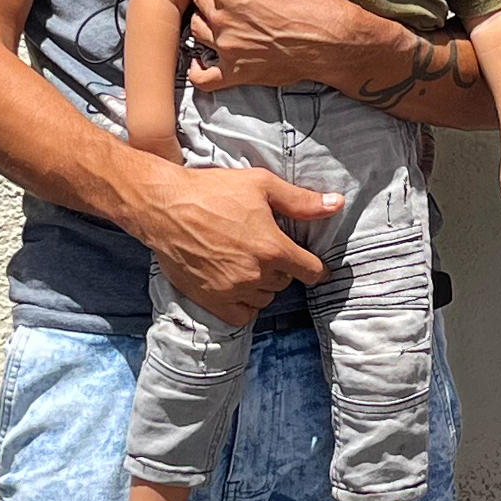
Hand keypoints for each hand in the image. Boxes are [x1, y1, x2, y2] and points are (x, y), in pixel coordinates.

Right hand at [140, 160, 335, 325]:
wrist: (164, 207)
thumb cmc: (212, 192)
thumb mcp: (261, 186)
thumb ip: (301, 201)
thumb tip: (336, 204)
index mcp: (273, 248)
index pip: (311, 271)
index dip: (316, 268)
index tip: (313, 267)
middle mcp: (256, 274)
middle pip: (286, 282)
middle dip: (280, 267)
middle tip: (262, 247)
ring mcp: (233, 291)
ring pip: (265, 297)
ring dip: (262, 284)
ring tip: (246, 261)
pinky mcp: (212, 301)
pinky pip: (243, 314)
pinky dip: (245, 303)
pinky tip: (236, 284)